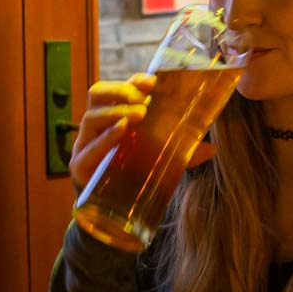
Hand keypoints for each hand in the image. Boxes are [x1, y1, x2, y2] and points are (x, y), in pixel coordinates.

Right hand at [69, 73, 217, 192]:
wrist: (109, 210)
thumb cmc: (132, 175)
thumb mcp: (159, 159)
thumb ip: (182, 153)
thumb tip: (212, 148)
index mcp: (113, 116)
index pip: (119, 89)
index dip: (133, 81)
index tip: (151, 82)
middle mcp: (96, 126)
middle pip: (98, 94)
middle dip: (120, 92)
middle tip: (143, 100)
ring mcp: (85, 144)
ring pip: (91, 117)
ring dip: (114, 112)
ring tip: (137, 115)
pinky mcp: (80, 166)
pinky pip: (89, 148)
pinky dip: (105, 138)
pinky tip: (120, 131)